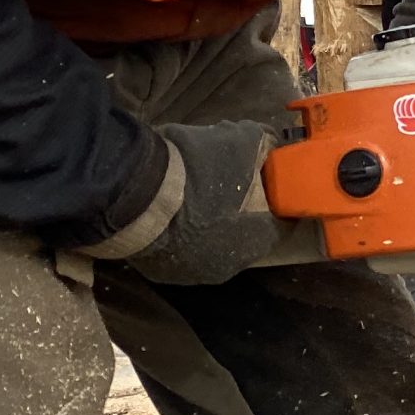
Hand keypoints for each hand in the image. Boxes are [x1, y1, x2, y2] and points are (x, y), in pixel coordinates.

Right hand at [84, 121, 287, 286]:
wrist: (135, 192)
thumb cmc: (197, 171)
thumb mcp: (239, 140)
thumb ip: (262, 142)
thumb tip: (268, 142)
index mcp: (257, 239)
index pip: (279, 221)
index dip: (274, 198)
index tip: (265, 181)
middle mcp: (229, 266)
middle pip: (243, 233)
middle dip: (239, 209)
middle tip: (227, 182)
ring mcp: (191, 273)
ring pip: (209, 241)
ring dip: (207, 220)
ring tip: (194, 192)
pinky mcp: (160, 272)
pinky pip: (179, 247)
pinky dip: (179, 230)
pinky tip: (171, 206)